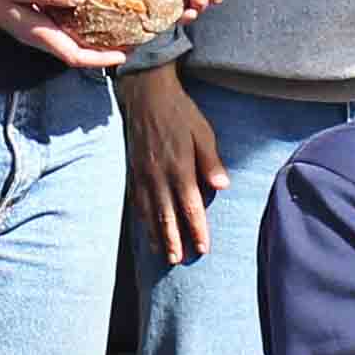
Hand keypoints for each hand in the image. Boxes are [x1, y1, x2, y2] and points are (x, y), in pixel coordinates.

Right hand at [0, 0, 118, 69]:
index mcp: (36, 32)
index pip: (74, 56)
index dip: (100, 59)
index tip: (124, 56)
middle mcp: (36, 35)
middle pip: (75, 53)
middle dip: (101, 52)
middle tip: (128, 42)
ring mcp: (32, 28)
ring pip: (68, 42)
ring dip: (91, 41)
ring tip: (114, 29)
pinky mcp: (29, 17)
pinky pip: (60, 29)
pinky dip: (78, 26)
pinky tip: (87, 11)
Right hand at [122, 67, 224, 262]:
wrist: (146, 94)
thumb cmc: (180, 112)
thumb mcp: (202, 132)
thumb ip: (211, 161)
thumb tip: (222, 186)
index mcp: (179, 168)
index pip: (190, 207)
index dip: (196, 229)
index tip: (202, 248)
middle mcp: (158, 175)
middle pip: (166, 216)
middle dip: (173, 240)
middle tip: (178, 260)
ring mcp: (142, 174)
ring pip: (149, 212)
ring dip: (156, 234)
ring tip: (162, 253)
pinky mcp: (133, 170)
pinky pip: (136, 200)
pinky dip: (142, 218)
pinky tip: (145, 228)